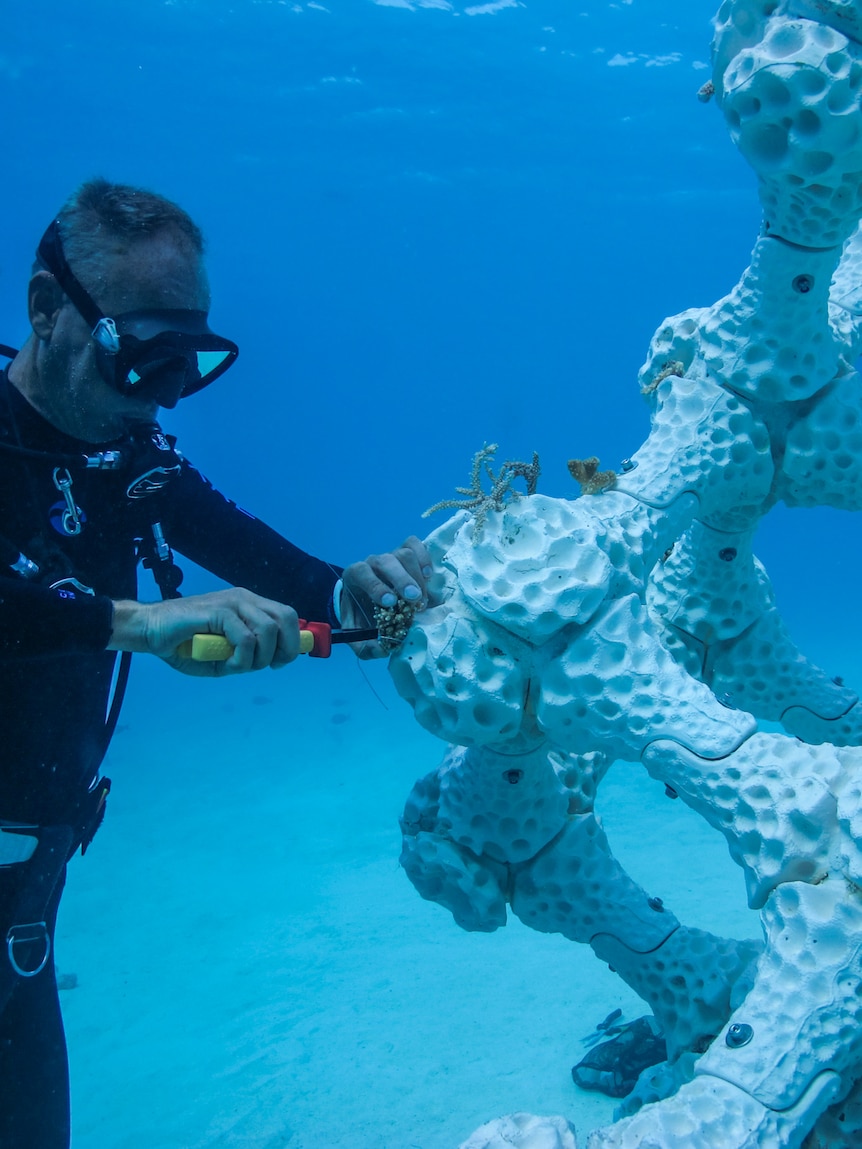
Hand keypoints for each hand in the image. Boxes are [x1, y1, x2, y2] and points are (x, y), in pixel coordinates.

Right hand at [107, 588, 301, 676]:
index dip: (293, 640)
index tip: (280, 662)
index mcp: (248, 604)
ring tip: (237, 665)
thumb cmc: (183, 644)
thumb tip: (266, 661)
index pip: (286, 615)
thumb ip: (245, 656)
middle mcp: (244, 598)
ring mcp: (231, 602)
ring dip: (259, 657)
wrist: (149, 630)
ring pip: (268, 629)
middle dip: (284, 648)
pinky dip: (242, 658)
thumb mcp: (221, 655)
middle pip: (285, 618)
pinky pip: (246, 638)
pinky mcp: (218, 611)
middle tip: (266, 666)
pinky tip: (227, 663)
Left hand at [340, 535, 431, 658]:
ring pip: (404, 554)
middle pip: (387, 560)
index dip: (376, 586)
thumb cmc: (362, 616)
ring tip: (423, 599)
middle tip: (415, 600)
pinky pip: (414, 544)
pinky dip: (424, 557)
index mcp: (355, 577)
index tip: (390, 603)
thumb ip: (364, 645)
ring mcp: (390, 555)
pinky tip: (429, 576)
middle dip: (402, 580)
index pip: (362, 573)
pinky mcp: (406, 552)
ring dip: (416, 576)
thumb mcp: (357, 634)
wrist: (367, 601)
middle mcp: (372, 563)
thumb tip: (383, 650)